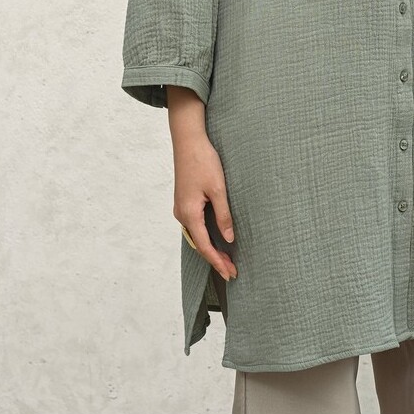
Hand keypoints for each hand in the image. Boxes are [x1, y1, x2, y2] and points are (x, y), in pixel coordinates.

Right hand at [172, 130, 238, 279]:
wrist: (188, 140)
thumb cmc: (203, 161)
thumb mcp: (218, 189)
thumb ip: (223, 215)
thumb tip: (228, 239)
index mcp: (189, 213)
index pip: (204, 245)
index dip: (218, 261)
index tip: (230, 273)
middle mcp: (181, 214)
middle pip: (199, 243)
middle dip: (215, 258)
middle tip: (232, 271)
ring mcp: (181, 207)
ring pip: (196, 235)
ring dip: (210, 247)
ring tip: (227, 258)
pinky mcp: (184, 201)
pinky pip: (195, 224)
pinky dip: (206, 235)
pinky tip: (216, 237)